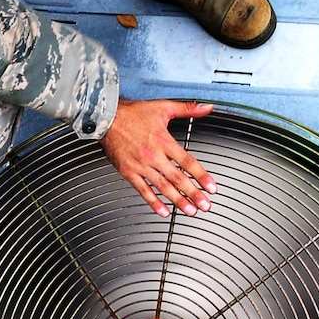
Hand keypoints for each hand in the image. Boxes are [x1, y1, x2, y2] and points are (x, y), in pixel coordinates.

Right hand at [102, 99, 216, 216]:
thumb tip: (206, 107)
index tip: (211, 187)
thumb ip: (187, 108)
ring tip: (189, 210)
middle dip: (193, 194)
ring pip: (162, 187)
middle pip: (178, 178)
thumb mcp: (164, 107)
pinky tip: (162, 211)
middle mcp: (154, 155)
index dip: (201, 176)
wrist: (107, 118)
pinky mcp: (129, 172)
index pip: (188, 162)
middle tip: (205, 205)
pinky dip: (153, 202)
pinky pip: (142, 190)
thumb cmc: (132, 113)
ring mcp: (141, 165)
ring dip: (177, 200)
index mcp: (164, 141)